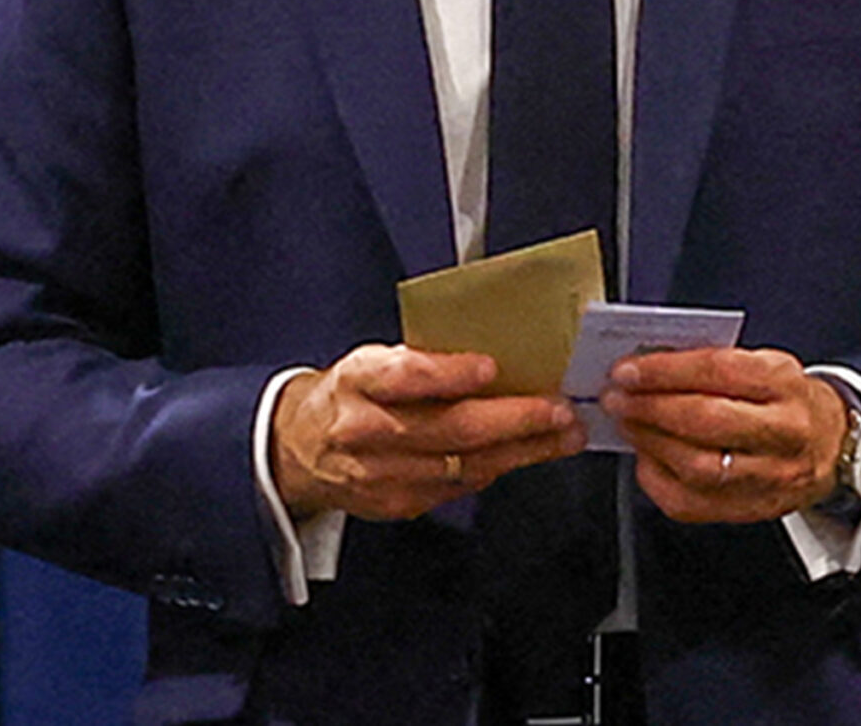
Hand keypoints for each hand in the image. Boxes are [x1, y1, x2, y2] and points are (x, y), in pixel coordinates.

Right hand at [271, 344, 583, 520]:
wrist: (297, 450)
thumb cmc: (349, 395)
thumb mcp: (373, 361)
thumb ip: (424, 360)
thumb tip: (499, 358)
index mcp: (359, 381)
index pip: (404, 377)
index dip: (447, 374)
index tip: (489, 367)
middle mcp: (366, 430)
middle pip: (449, 429)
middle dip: (515, 420)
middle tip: (560, 410)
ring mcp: (381, 474)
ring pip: (463, 465)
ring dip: (523, 451)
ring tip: (563, 435)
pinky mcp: (395, 503)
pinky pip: (458, 488)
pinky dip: (497, 468)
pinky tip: (526, 455)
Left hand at [602, 347, 846, 524]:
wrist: (831, 447)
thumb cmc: (788, 401)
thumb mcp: (768, 366)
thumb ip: (716, 364)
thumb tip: (651, 365)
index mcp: (785, 385)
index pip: (719, 372)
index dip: (666, 371)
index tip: (628, 370)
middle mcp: (783, 432)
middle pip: (707, 421)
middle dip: (651, 408)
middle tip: (619, 397)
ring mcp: (769, 476)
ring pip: (698, 466)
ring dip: (650, 443)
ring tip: (628, 424)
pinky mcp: (750, 509)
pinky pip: (692, 503)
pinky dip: (658, 479)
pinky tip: (646, 458)